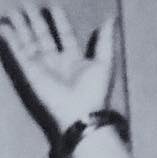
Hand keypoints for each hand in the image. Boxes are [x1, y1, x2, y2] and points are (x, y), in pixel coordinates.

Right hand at [0, 6, 116, 132]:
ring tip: (13, 11)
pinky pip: (18, 52)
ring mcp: (43, 66)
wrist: (80, 112)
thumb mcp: (104, 63)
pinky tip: (4, 27)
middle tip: (28, 4)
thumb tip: (110, 19)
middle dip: (36, 20)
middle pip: (43, 36)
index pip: (65, 35)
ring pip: (28, 41)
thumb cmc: (94, 90)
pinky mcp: (31, 71)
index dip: (61, 22)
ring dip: (20, 26)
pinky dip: (10, 39)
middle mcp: (57, 61)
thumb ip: (105, 41)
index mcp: (75, 59)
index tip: (55, 7)